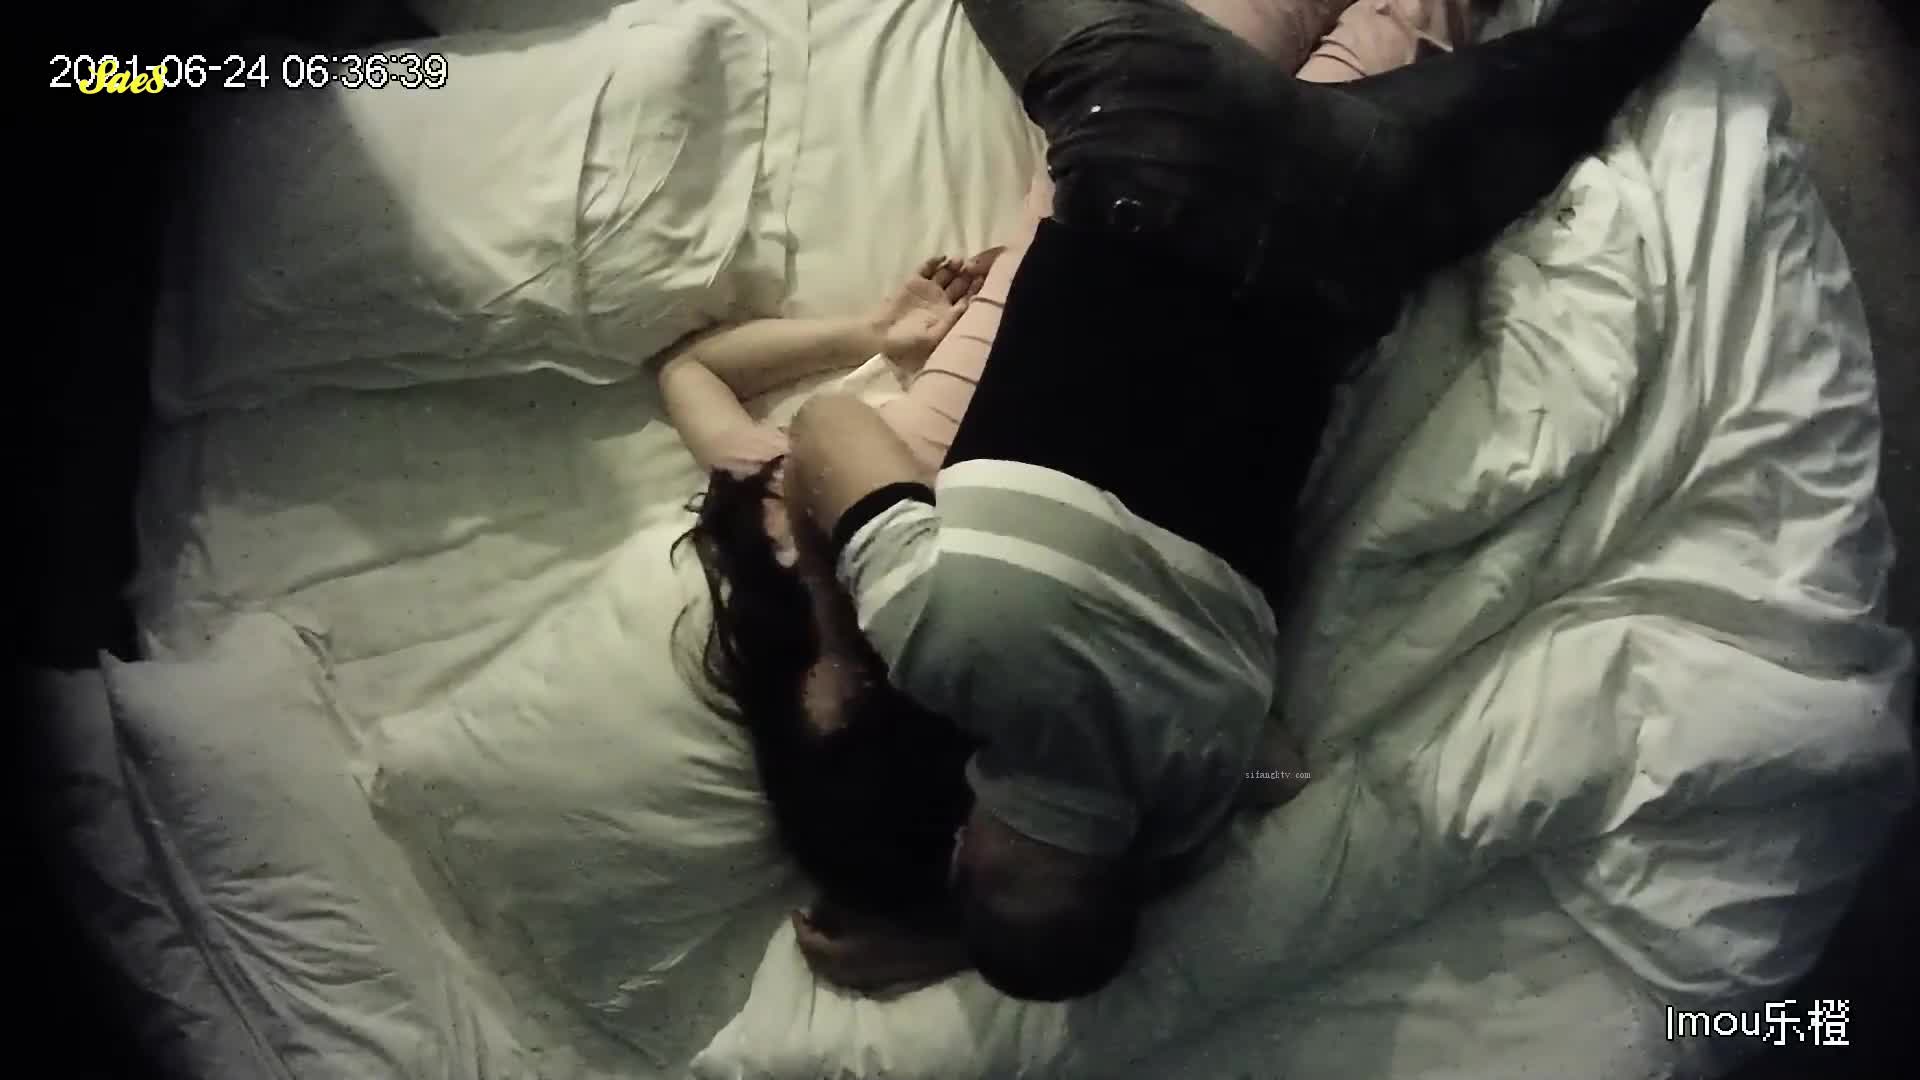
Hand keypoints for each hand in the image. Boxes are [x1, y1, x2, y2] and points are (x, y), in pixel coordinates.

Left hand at [792, 905, 970, 997]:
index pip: (809, 945)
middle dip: (809, 942)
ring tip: (827, 930)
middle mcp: (851, 973)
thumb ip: (836, 906)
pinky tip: (849, 942)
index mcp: (843, 955)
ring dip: (826, 953)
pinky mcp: (886, 978)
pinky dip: (842, 958)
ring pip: (835, 970)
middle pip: (818, 963)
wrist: (953, 937)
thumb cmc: (908, 914)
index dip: (800, 926)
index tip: (797, 909)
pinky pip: (851, 972)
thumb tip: (817, 906)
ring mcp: (870, 979)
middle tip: (809, 922)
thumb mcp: (865, 903)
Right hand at [871, 250, 1003, 372]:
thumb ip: (952, 320)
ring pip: (946, 273)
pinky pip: (927, 268)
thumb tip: (970, 303)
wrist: (881, 335)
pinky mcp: (914, 281)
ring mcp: (928, 290)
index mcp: (949, 315)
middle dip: (967, 274)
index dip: (977, 288)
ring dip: (954, 266)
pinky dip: (935, 261)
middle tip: (973, 266)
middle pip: (960, 283)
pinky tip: (942, 257)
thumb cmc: (908, 342)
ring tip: (959, 261)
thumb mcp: (934, 336)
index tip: (984, 279)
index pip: (968, 298)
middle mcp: (941, 300)